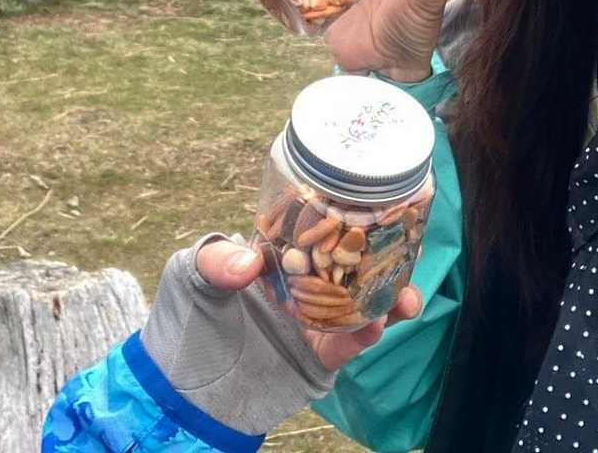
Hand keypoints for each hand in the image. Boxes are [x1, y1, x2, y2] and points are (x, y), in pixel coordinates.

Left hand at [196, 236, 423, 369]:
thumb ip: (214, 264)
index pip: (321, 226)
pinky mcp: (319, 356)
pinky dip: (366, 334)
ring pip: (363, 304)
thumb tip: (248, 264)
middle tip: (413, 248)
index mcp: (280, 254)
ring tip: (406, 298)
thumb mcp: (191, 278)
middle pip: (354, 263)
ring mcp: (315, 320)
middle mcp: (304, 283)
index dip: (351, 216)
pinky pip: (349, 344)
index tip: (381, 206)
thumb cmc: (185, 321)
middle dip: (387, 257)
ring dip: (389, 299)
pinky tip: (376, 325)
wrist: (184, 390)